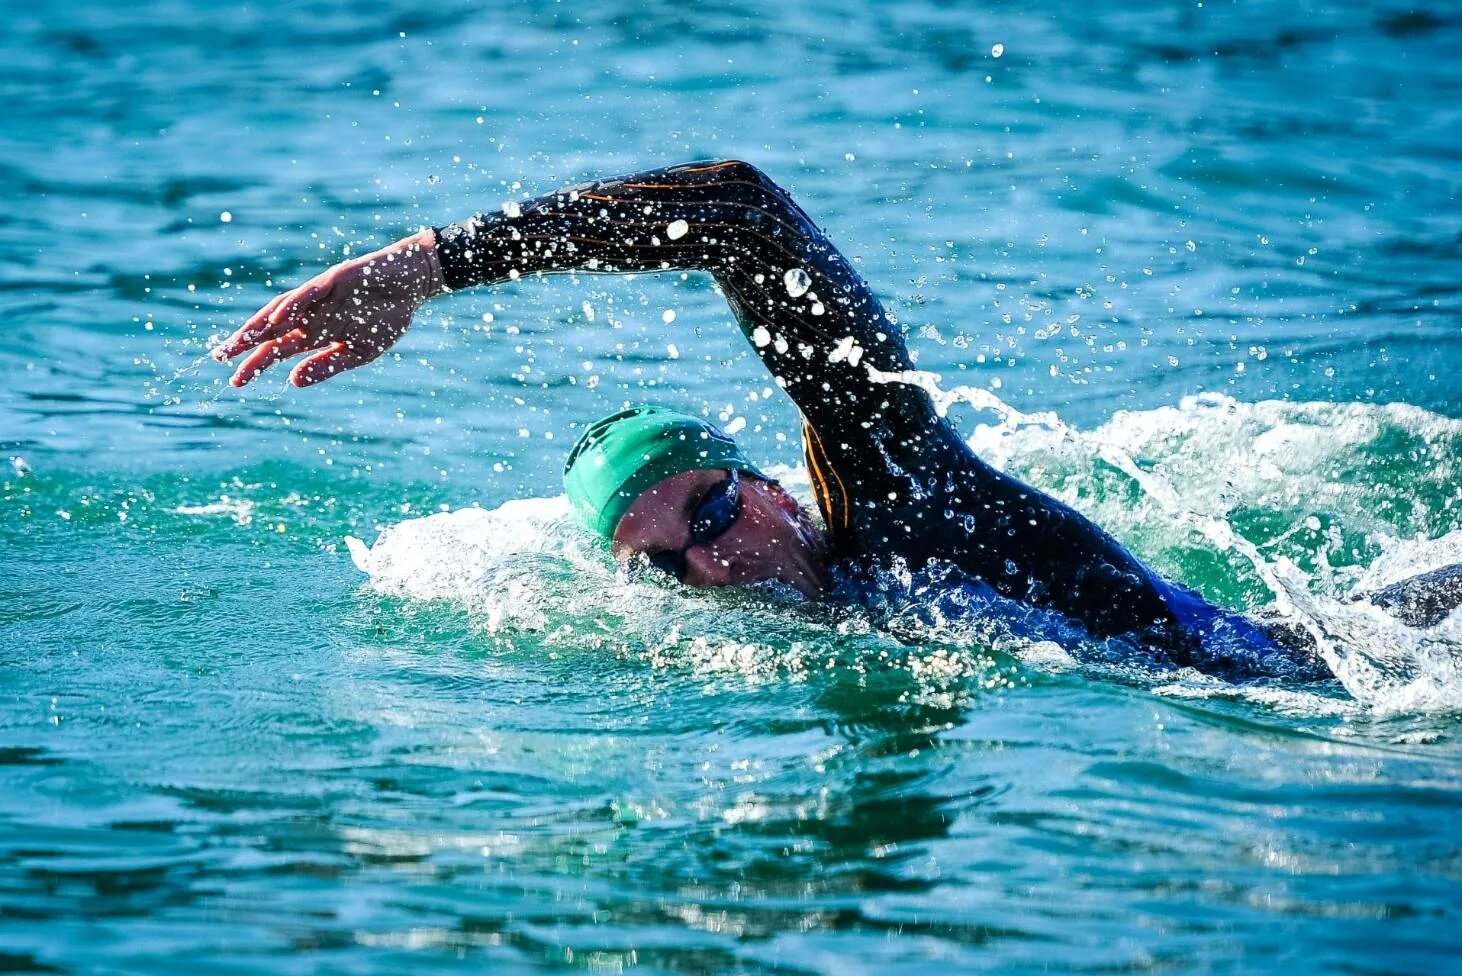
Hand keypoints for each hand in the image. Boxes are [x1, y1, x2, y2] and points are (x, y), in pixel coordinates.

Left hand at [213, 229, 446, 387]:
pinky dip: (291, 306)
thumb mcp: (359, 352)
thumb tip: (293, 382)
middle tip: (218, 357)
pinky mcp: (333, 281)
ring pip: (281, 310)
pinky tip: (276, 320)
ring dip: (260, 324)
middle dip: (245, 343)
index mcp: (315, 334)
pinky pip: (307, 294)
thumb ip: (327, 366)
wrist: (412, 284)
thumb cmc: (388, 316)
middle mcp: (310, 315)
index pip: (278, 350)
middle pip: (270, 330)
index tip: (235, 382)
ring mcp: (318, 297)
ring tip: (240, 340)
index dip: (256, 364)